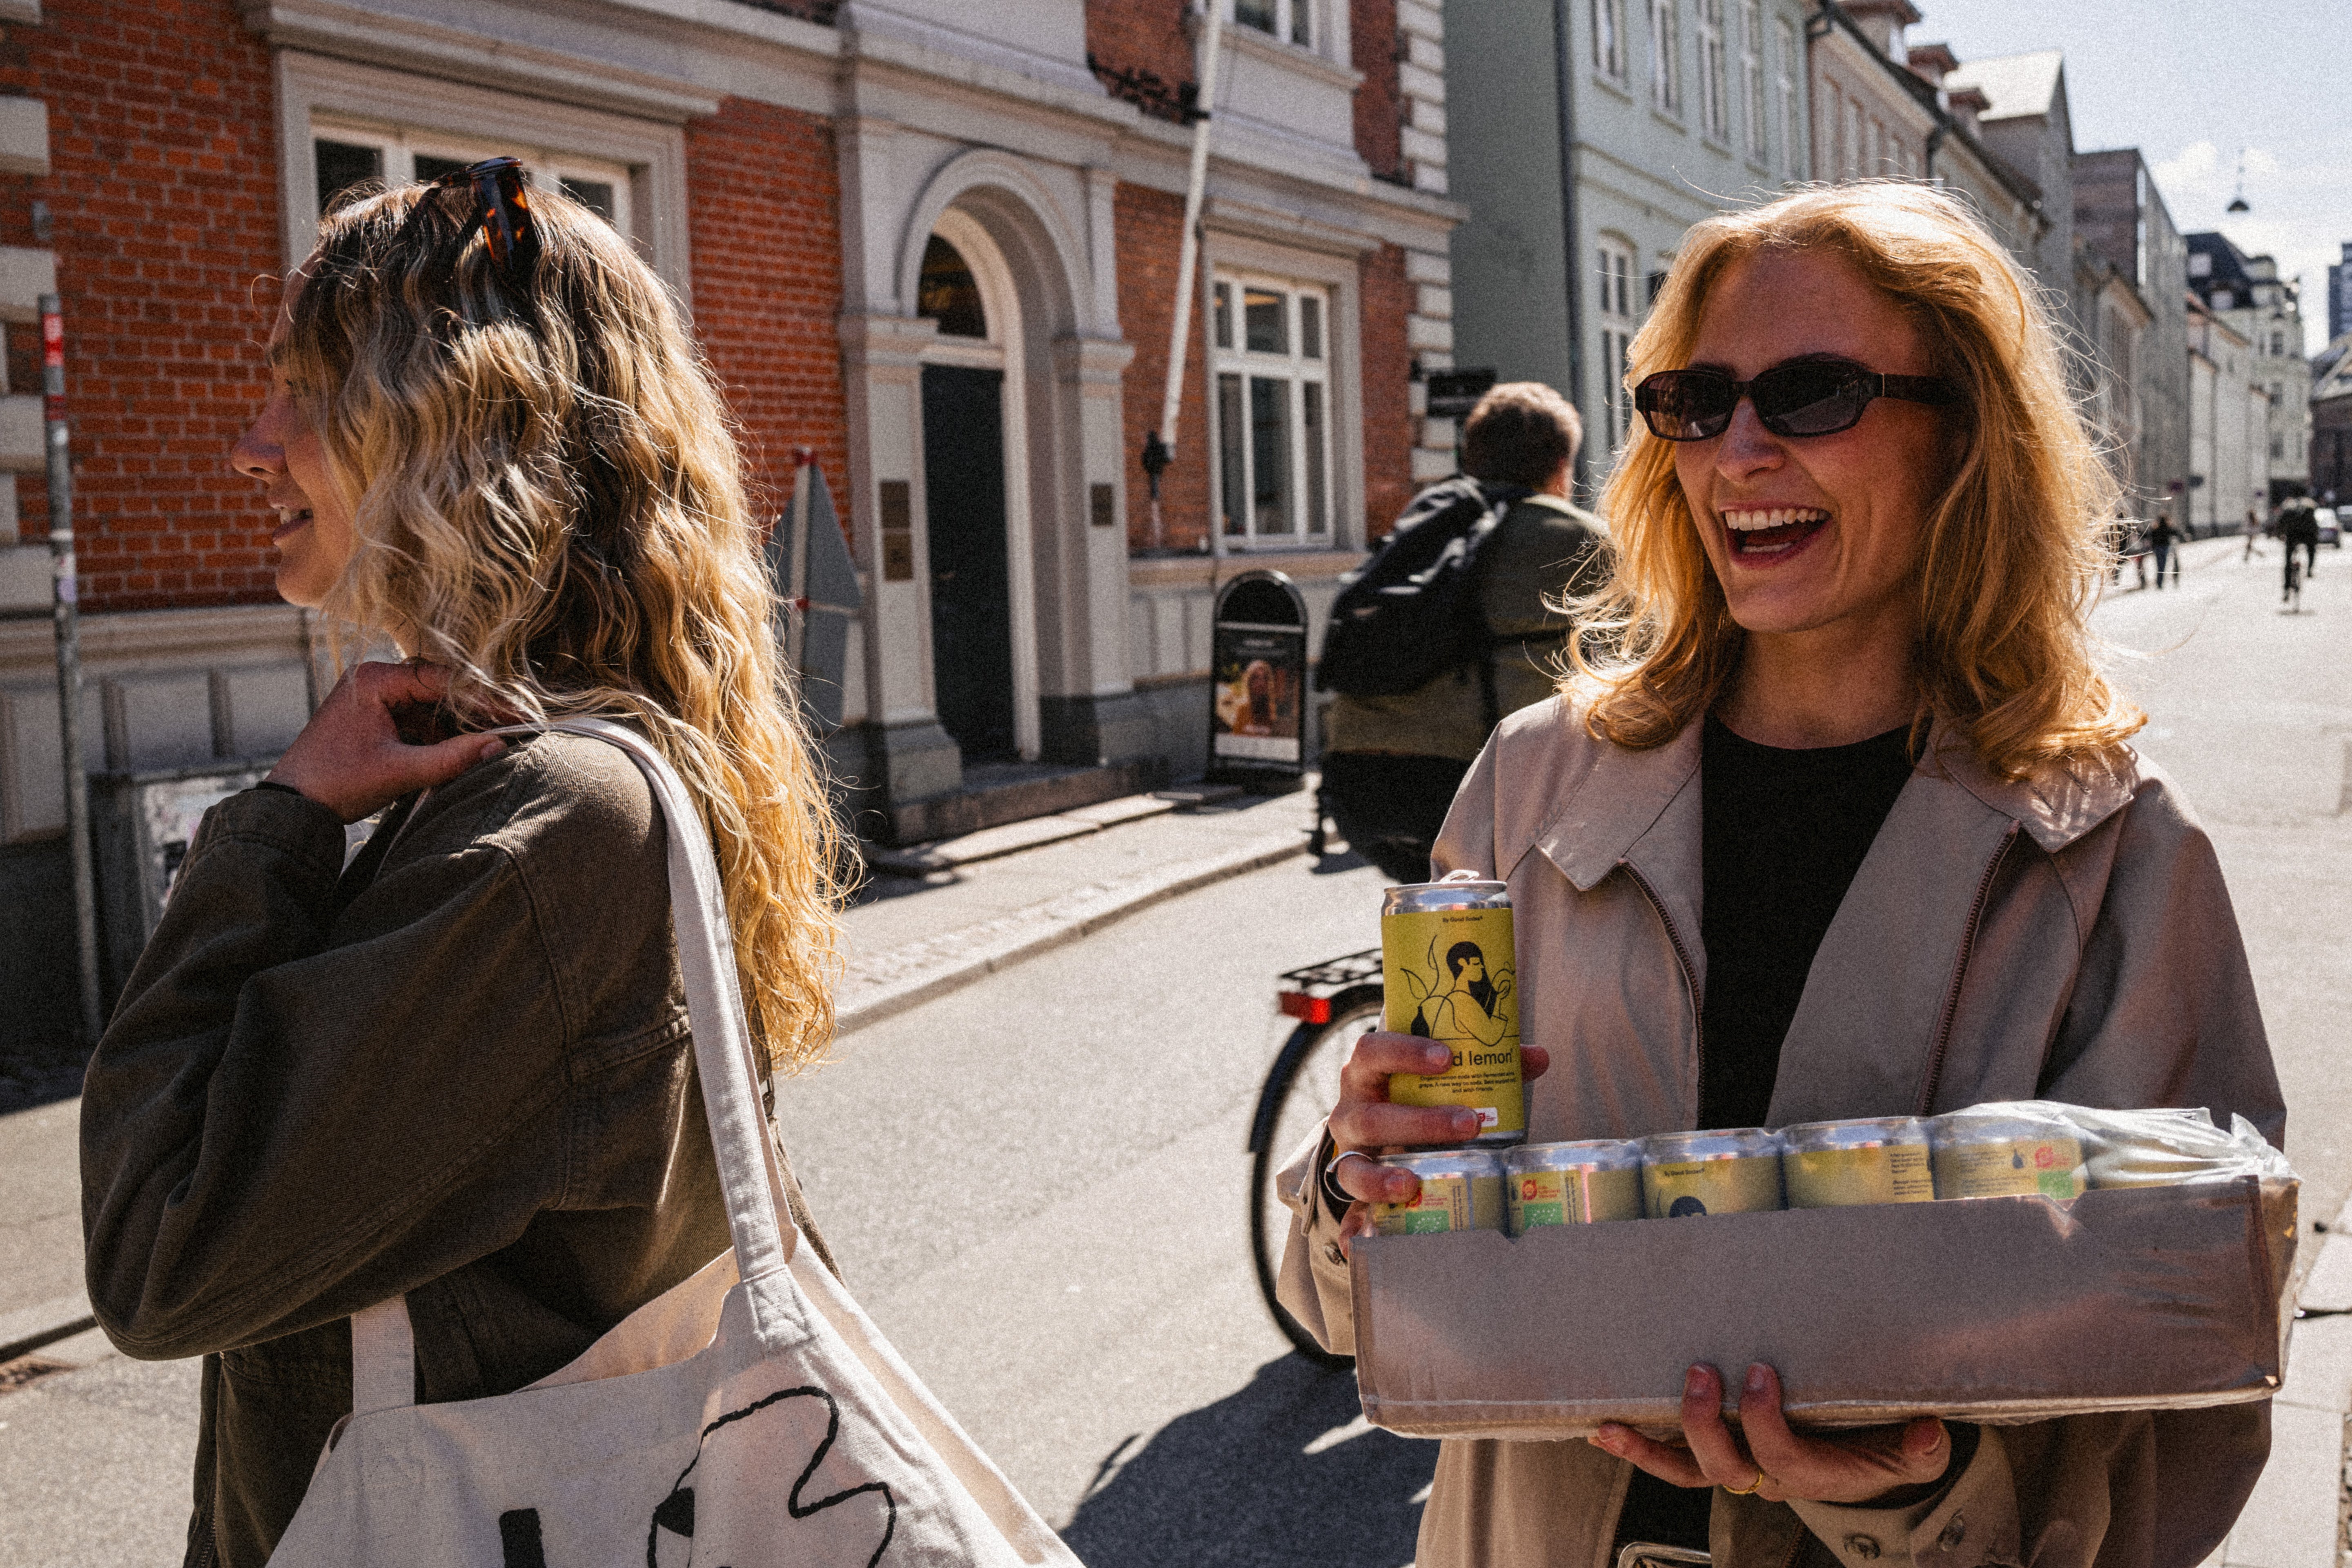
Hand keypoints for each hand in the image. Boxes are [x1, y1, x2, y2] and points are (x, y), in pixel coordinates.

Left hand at [267, 661, 508, 822]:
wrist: (292, 807)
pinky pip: (416, 720)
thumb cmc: (336, 783)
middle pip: (439, 688)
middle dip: (474, 711)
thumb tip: (499, 746)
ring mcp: (373, 699)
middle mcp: (372, 681)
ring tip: (491, 743)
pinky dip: (439, 735)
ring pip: (430, 705)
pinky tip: (461, 751)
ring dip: (457, 725)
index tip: (513, 715)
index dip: (482, 699)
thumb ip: (452, 758)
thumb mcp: (400, 771)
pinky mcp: (374, 719)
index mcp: (373, 680)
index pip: (442, 680)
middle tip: (512, 726)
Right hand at [1324, 1031, 1550, 1257]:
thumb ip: (1483, 1067)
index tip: (1447, 1058)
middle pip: (1370, 1115)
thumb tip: (1538, 1057)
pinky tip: (1361, 1240)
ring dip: (1384, 1177)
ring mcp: (1349, 1151)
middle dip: (1419, 1121)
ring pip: (1355, 1164)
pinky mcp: (1354, 1185)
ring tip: (1413, 1183)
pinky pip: (1349, 1207)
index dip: (1405, 1052)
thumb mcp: (1438, 1079)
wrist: (1374, 1133)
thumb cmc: (1412, 1098)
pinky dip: (1356, 1225)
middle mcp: (1351, 1110)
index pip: (1374, 1050)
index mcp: (1369, 1073)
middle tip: (1469, 1124)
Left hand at [1592, 1363, 1951, 1505]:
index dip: (1763, 1421)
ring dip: (1646, 1450)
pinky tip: (1603, 1431)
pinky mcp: (1721, 1458)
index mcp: (1815, 1472)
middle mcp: (1770, 1477)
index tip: (1757, 1371)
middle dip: (1705, 1424)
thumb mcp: (1914, 1453)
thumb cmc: (1886, 1449)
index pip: (1781, 1456)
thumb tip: (1928, 1430)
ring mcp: (1741, 1470)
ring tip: (1609, 1427)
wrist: (1871, 1469)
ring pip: (1687, 1472)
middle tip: (1700, 1372)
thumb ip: (1920, 1447)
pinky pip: (1674, 1462)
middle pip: (1726, 1467)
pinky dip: (1639, 1447)